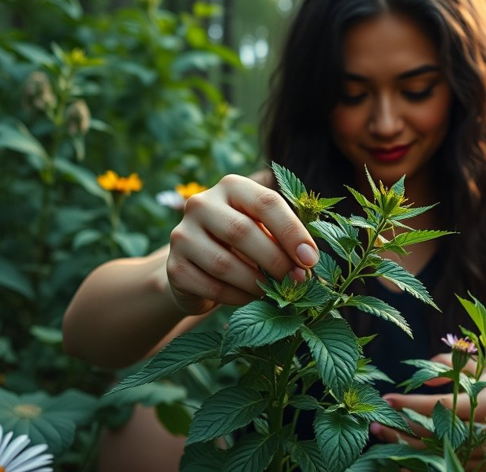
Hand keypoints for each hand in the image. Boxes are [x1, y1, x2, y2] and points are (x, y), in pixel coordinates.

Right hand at [166, 174, 319, 314]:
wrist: (200, 269)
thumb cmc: (244, 245)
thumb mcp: (265, 231)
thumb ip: (285, 237)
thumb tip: (308, 259)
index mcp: (231, 186)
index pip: (266, 202)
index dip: (292, 232)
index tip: (310, 259)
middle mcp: (201, 204)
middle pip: (242, 232)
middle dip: (276, 260)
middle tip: (297, 281)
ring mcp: (182, 235)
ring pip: (224, 263)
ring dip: (257, 283)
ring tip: (275, 292)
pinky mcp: (174, 267)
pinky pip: (211, 287)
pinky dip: (238, 298)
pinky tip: (251, 298)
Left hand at [371, 354, 485, 468]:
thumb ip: (456, 365)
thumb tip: (423, 373)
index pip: (441, 405)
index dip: (412, 403)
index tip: (387, 399)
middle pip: (434, 433)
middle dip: (401, 428)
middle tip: (374, 423)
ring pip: (438, 455)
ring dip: (406, 448)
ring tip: (380, 439)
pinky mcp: (485, 469)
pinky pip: (447, 469)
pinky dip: (421, 468)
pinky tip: (399, 463)